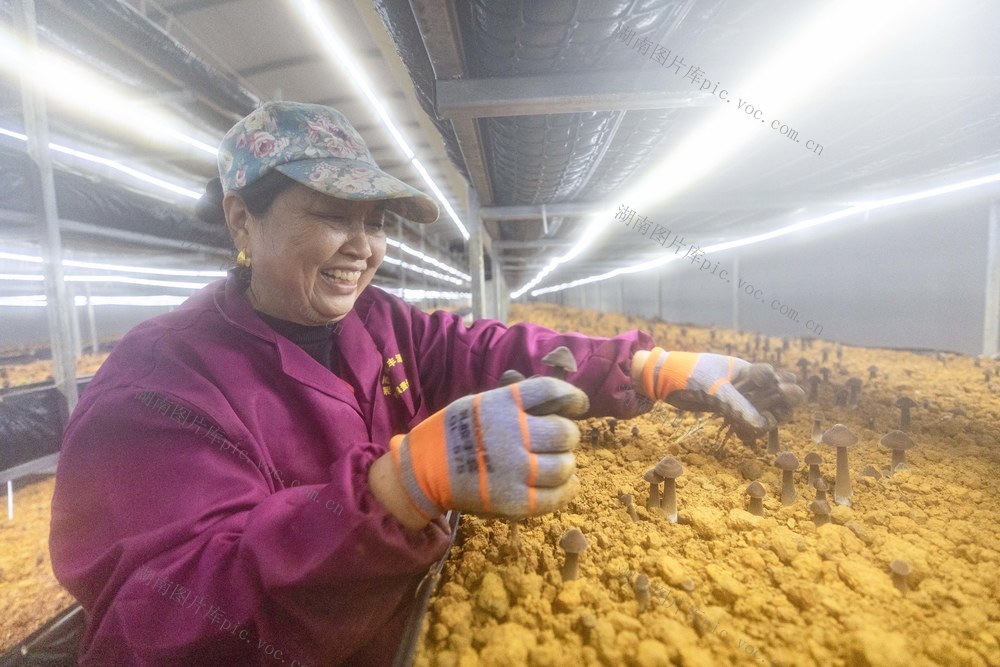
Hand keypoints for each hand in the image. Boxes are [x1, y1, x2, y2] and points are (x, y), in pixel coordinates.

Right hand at [389, 377, 589, 519]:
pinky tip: (566, 484)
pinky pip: (556, 496)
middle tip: (557, 441)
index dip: (573, 396)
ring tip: (556, 463)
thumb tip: (562, 404)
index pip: (552, 391)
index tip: (579, 404)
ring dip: (565, 464)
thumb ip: (517, 403)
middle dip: (566, 436)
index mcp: (503, 404)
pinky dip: (567, 490)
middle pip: (564, 432)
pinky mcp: (514, 500)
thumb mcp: (482, 403)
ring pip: (565, 465)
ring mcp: (514, 469)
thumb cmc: (455, 433)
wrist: (422, 470)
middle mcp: (512, 433)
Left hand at [636, 347, 803, 435]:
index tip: (786, 395)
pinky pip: (742, 418)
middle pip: (771, 393)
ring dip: (767, 418)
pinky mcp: (723, 408)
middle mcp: (742, 382)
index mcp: (743, 369)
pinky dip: (748, 427)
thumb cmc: (688, 374)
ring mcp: (733, 395)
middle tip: (782, 416)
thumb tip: (763, 424)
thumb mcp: (714, 389)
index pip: (772, 376)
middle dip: (780, 404)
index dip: (782, 386)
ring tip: (769, 427)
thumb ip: (738, 405)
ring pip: (759, 408)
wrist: (661, 380)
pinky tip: (749, 436)